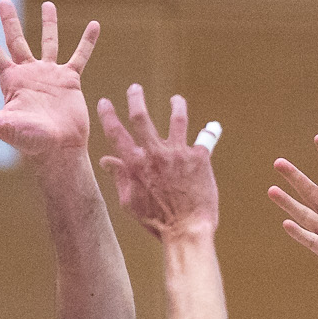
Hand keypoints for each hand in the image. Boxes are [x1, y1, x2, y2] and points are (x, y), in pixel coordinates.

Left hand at [0, 2, 98, 160]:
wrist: (59, 150)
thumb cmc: (29, 142)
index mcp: (11, 81)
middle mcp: (29, 75)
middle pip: (17, 40)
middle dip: (10, 21)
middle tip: (3, 1)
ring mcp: (50, 76)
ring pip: (48, 43)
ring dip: (49, 24)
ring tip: (49, 4)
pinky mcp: (70, 81)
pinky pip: (80, 56)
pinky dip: (87, 42)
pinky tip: (94, 26)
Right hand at [96, 85, 217, 240]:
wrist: (187, 230)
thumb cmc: (156, 221)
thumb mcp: (129, 202)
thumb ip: (119, 178)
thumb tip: (106, 160)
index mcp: (135, 164)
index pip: (116, 132)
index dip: (108, 115)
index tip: (104, 102)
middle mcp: (155, 154)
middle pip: (141, 117)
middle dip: (135, 98)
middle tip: (134, 88)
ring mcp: (178, 153)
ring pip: (177, 119)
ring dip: (176, 105)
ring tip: (177, 99)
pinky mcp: (199, 157)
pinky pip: (205, 138)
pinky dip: (210, 132)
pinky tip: (213, 128)